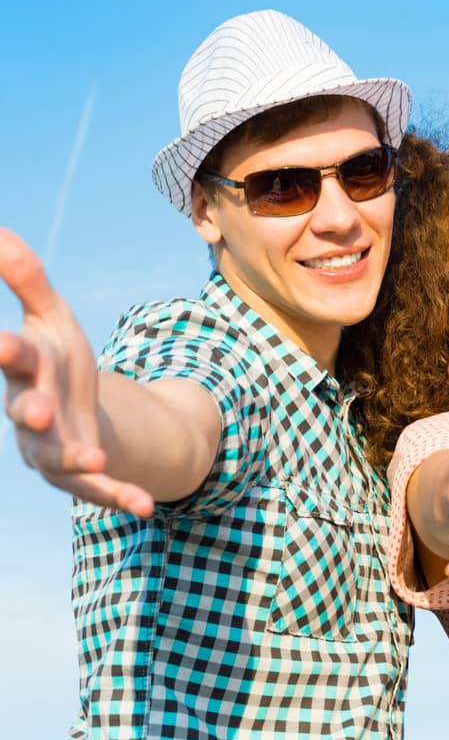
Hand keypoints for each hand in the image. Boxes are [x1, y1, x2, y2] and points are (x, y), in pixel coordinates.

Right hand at [0, 228, 152, 515]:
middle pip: (23, 411)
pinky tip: (144, 506)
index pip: (11, 357)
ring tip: (93, 460)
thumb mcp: (50, 318)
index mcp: (26, 369)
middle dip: (26, 410)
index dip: (4, 350)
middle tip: (32, 409)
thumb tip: (1, 233)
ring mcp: (51, 448)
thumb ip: (27, 280)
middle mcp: (29, 411)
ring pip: (55, 458)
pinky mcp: (81, 475)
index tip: (0, 343)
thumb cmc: (55, 361)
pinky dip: (119, 496)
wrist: (74, 413)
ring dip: (72, 459)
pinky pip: (99, 490)